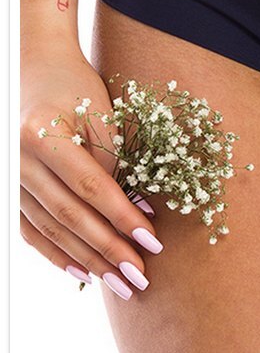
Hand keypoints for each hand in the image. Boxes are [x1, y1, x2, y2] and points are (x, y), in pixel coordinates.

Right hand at [20, 41, 163, 298]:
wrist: (35, 70)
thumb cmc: (77, 90)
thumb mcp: (101, 116)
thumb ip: (114, 164)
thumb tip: (137, 217)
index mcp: (43, 133)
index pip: (91, 185)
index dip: (122, 216)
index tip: (153, 242)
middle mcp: (17, 159)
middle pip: (69, 214)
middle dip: (108, 249)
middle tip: (140, 277)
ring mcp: (7, 177)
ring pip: (50, 228)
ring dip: (87, 259)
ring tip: (119, 283)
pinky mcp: (7, 190)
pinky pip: (30, 230)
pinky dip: (56, 254)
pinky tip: (83, 273)